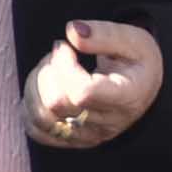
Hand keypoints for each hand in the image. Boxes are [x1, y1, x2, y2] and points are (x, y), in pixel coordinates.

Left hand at [23, 17, 161, 149]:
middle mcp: (108, 124)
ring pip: (41, 118)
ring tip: (50, 66)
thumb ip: (104, 33)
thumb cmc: (136, 60)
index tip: (66, 48)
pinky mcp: (71, 141)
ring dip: (35, 85)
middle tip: (59, 53)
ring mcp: (88, 136)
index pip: (83, 92)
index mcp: (126, 98)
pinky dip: (30, 105)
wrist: (140, 87)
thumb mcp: (132, 39)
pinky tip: (44, 85)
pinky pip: (35, 130)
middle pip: (56, 104)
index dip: (64, 66)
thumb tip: (72, 31)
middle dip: (47, 70)